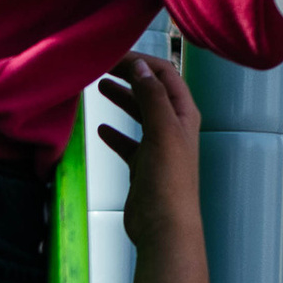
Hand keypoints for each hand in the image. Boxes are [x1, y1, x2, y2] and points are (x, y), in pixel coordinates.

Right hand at [95, 47, 202, 247]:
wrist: (164, 227)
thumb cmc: (168, 180)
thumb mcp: (162, 131)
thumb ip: (151, 96)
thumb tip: (140, 66)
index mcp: (183, 115)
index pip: (164, 75)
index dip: (141, 61)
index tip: (113, 54)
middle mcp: (174, 127)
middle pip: (151, 91)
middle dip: (129, 75)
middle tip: (101, 65)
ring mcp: (159, 147)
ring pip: (139, 114)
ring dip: (122, 98)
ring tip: (99, 86)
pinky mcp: (144, 167)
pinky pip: (128, 143)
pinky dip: (115, 133)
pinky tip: (101, 129)